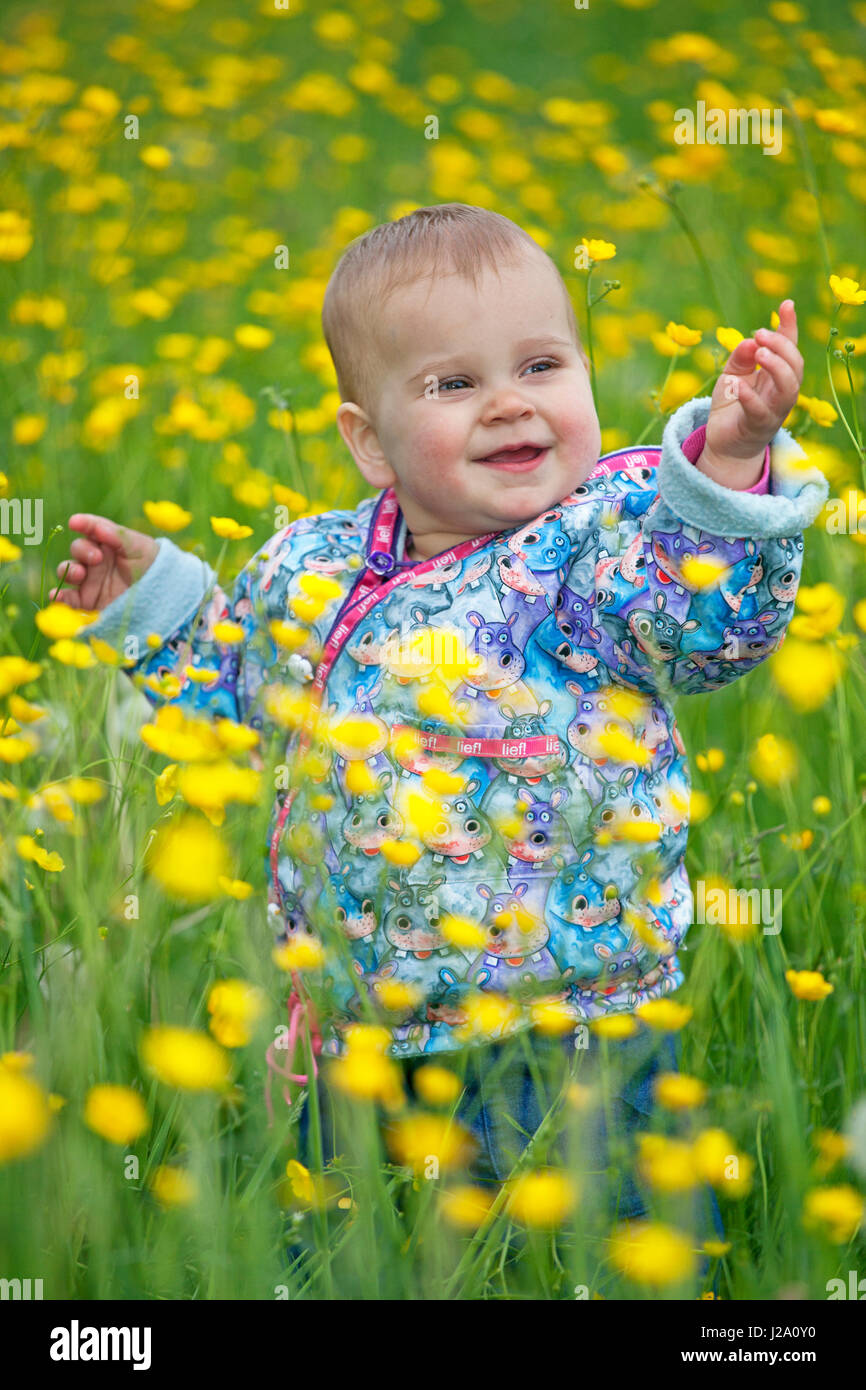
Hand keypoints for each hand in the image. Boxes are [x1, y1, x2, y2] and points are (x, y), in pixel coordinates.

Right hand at [50, 514, 158, 611]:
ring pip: (67, 571)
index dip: (83, 524)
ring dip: (68, 570)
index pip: (92, 529)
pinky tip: (57, 595)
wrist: (164, 598)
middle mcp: (96, 560)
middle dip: (82, 550)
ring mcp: (90, 580)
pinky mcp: (88, 602)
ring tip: (79, 574)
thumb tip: (97, 527)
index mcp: (109, 542)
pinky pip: (68, 599)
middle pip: (78, 549)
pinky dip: (59, 597)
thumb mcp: (141, 548)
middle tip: (97, 558)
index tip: (75, 522)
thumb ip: (118, 537)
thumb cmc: (155, 567)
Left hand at [700, 299, 802, 483]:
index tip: (787, 304)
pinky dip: (749, 396)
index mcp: (776, 375)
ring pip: (788, 388)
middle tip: (761, 334)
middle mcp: (780, 391)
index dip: (790, 326)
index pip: (789, 347)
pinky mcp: (756, 426)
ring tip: (760, 352)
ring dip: (776, 367)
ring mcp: (772, 410)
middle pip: (795, 365)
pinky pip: (758, 411)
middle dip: (782, 346)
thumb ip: (740, 358)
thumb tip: (748, 341)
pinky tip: (737, 384)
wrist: (724, 443)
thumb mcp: (731, 375)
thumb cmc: (732, 406)